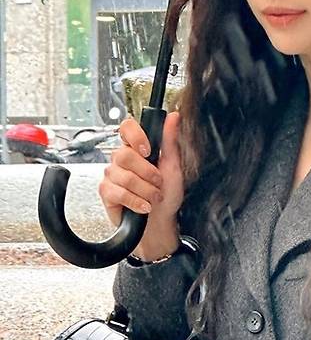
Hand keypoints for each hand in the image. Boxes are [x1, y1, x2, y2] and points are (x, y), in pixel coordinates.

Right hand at [98, 111, 184, 257]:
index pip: (127, 128)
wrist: (160, 222)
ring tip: (153, 197)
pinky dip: (135, 201)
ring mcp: (112, 175)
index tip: (148, 150)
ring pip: (124, 176)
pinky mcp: (106, 192)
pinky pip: (117, 192)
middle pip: (124, 155)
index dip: (135, 136)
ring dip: (145, 190)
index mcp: (137, 148)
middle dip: (147, 172)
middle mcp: (122, 160)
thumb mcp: (174, 166)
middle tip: (158, 182)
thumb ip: (170, 141)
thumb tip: (173, 117)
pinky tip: (143, 206)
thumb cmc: (167, 195)